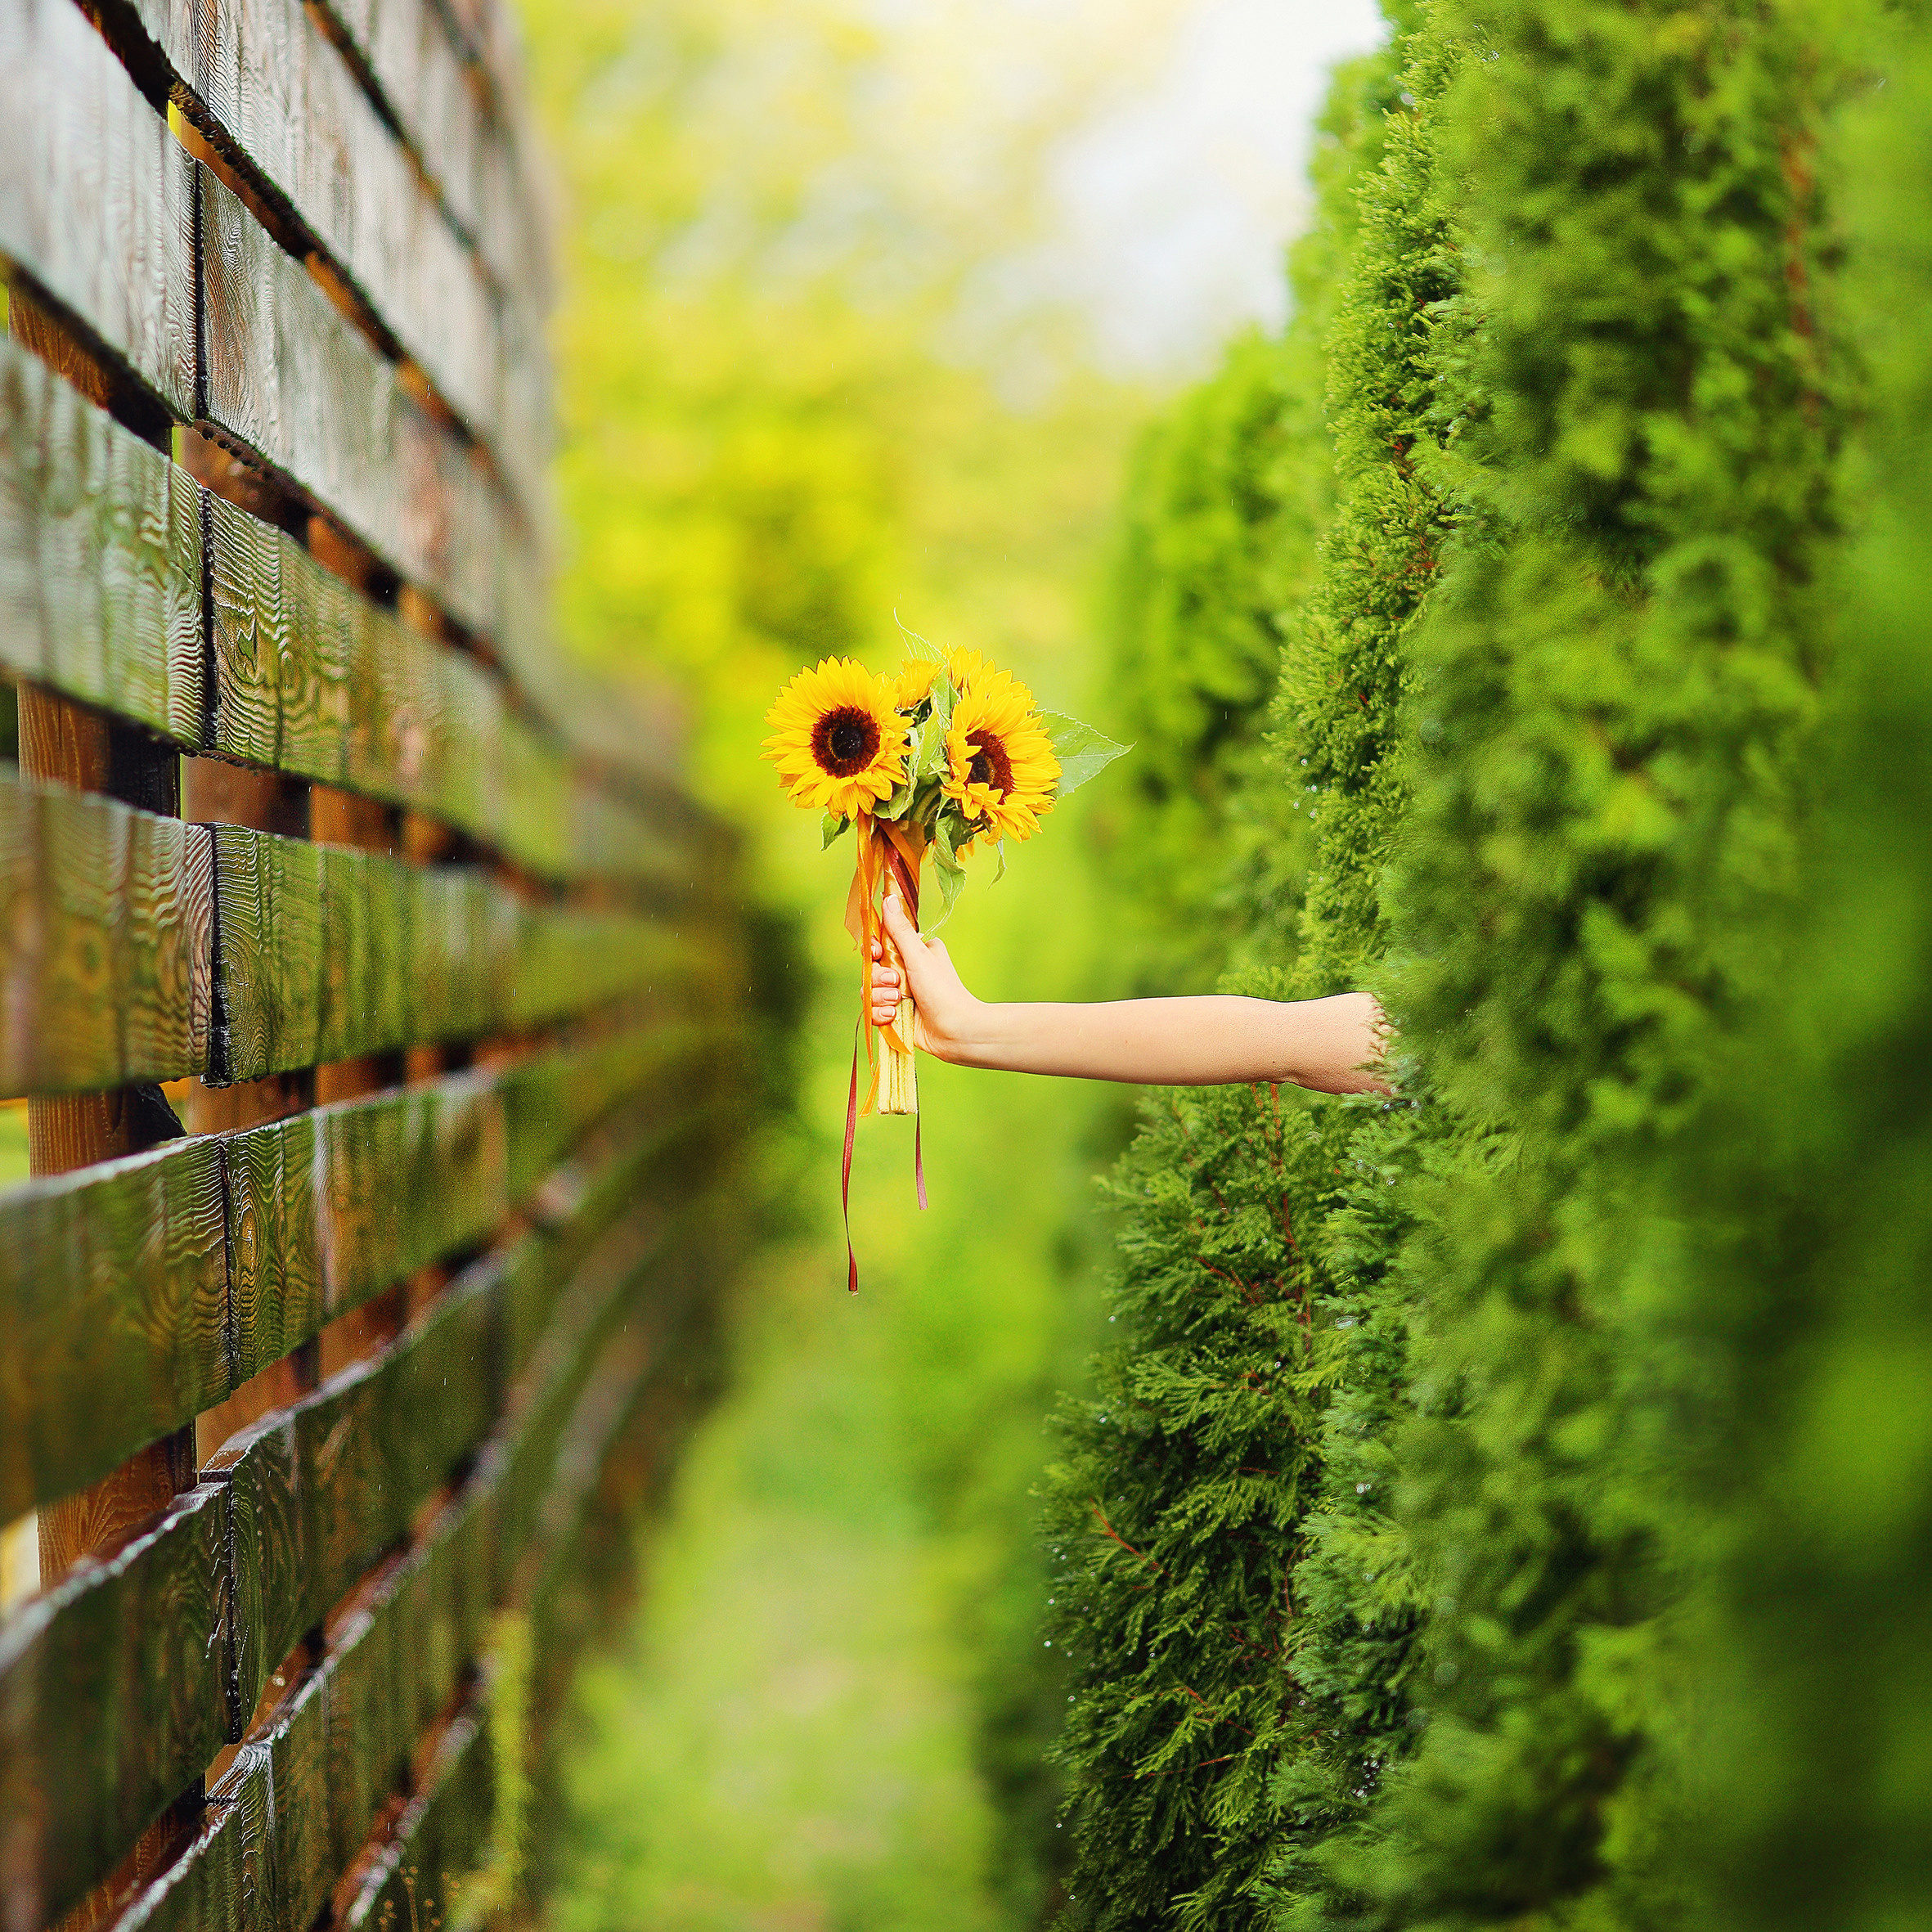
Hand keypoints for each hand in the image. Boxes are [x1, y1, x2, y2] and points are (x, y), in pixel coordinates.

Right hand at [868, 886, 981, 1061]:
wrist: (955, 1031)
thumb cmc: (943, 991)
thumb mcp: (918, 956)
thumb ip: (899, 930)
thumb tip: (888, 897)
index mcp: (914, 952)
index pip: (880, 944)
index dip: (873, 950)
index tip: (877, 953)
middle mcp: (906, 971)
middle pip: (871, 969)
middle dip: (879, 978)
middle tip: (896, 983)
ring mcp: (900, 994)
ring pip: (870, 991)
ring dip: (880, 998)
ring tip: (897, 1002)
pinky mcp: (895, 1015)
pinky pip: (874, 1011)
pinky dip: (881, 1014)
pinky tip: (894, 1017)